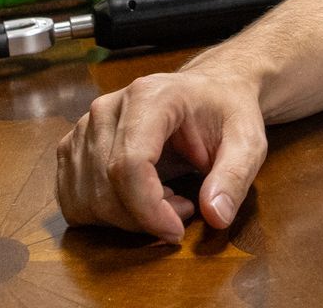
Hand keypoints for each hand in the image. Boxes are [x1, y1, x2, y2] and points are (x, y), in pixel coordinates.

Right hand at [55, 66, 267, 242]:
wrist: (209, 91)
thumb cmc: (227, 112)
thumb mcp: (248, 141)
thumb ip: (235, 176)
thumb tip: (216, 215)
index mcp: (149, 97)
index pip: (129, 165)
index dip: (149, 210)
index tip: (177, 231)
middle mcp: (107, 108)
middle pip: (105, 188)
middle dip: (143, 217)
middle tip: (184, 207)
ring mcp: (84, 126)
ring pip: (86, 200)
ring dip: (126, 218)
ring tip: (166, 197)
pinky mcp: (73, 147)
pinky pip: (74, 201)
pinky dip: (105, 215)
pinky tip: (139, 199)